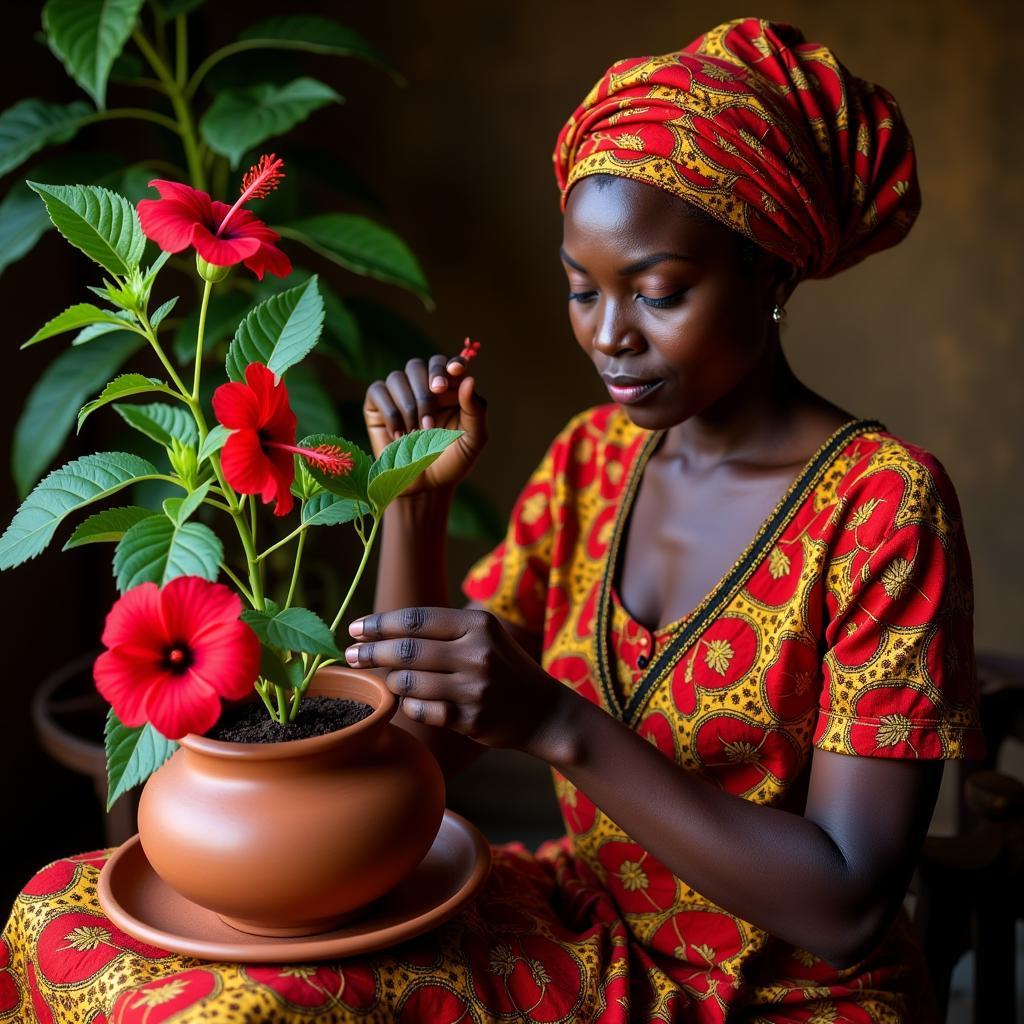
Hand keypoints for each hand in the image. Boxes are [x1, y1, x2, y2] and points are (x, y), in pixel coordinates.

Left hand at [344, 607, 575, 758]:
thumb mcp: (483, 635)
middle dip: (370, 652)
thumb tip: (381, 630)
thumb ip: (441, 630)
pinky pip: (421, 710)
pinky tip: (412, 701)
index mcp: (478, 624)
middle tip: (349, 654)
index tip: (355, 628)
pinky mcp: (470, 719)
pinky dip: (410, 705)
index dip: (379, 624)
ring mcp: (474, 688)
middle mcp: (477, 653)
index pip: (416, 620)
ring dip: (390, 681)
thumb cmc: (503, 667)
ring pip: (408, 683)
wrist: (543, 711)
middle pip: (406, 650)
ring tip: (386, 678)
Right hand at [363, 355, 486, 495]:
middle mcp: (422, 386)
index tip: (454, 372)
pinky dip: (391, 413)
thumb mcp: (473, 439)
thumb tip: (469, 379)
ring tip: (418, 434)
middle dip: (425, 390)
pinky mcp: (377, 405)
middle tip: (431, 418)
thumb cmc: (452, 461)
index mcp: (449, 389)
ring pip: (397, 377)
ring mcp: (398, 394)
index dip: (448, 365)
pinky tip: (400, 435)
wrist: (425, 486)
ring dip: (410, 406)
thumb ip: (475, 410)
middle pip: (418, 366)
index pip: (447, 364)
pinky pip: (378, 391)